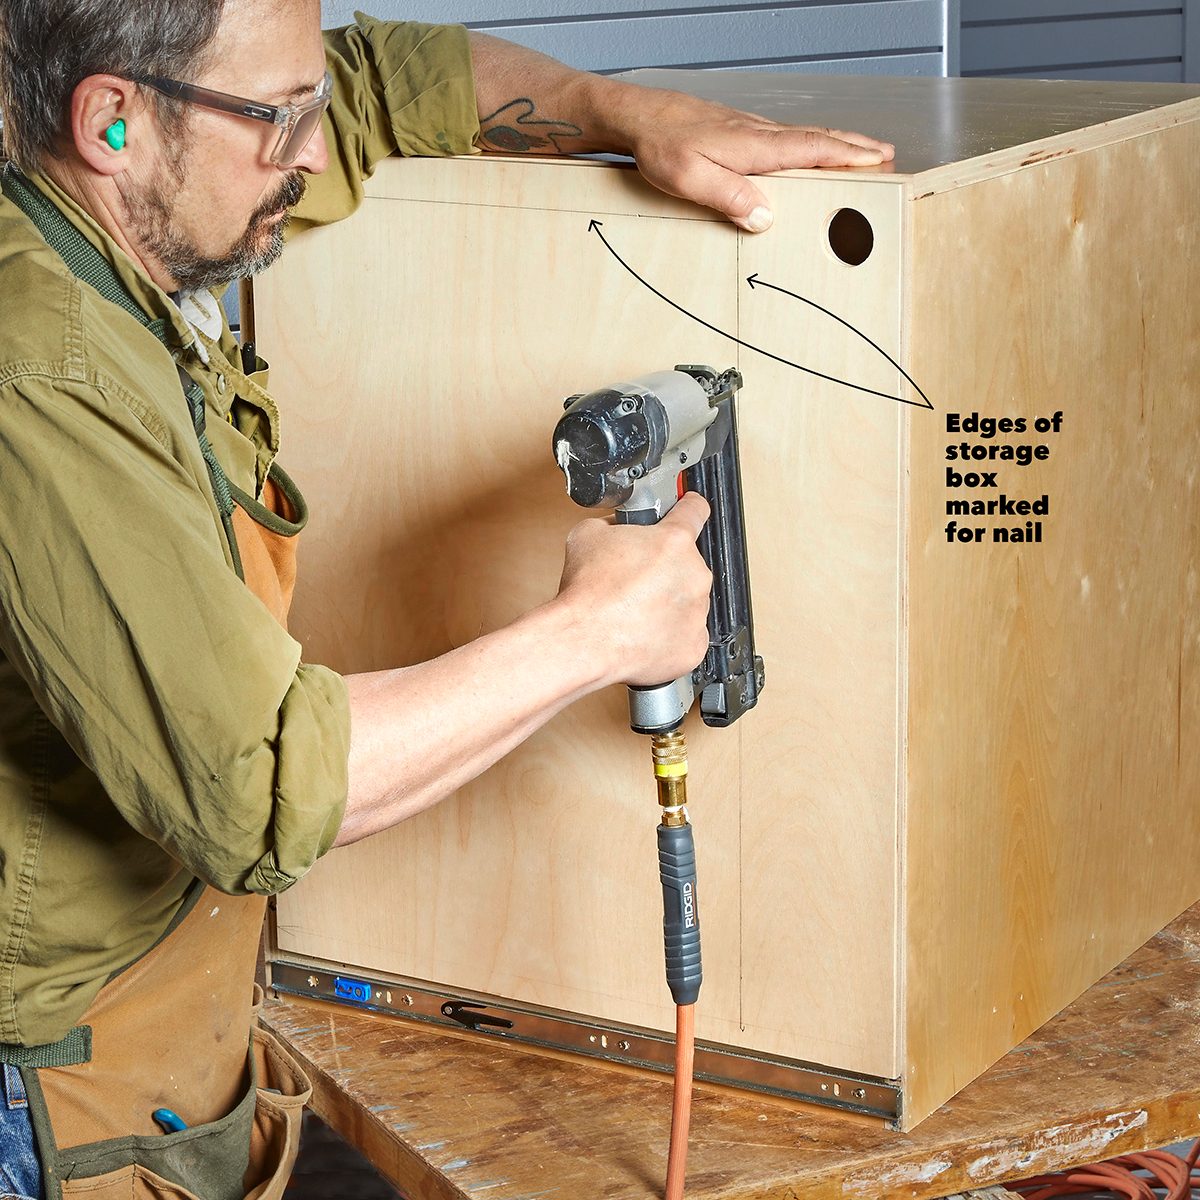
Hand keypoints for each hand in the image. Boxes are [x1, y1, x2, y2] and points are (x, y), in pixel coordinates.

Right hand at [555, 492, 712, 687]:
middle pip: (686, 564)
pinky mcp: (694, 646)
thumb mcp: (588, 534)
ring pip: (687, 600)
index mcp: (674, 542)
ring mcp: (697, 613)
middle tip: (635, 580)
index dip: (688, 507)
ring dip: (667, 602)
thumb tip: (619, 527)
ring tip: (634, 610)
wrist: (583, 641)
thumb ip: (614, 524)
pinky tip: (642, 631)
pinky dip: (668, 634)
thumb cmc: (586, 594)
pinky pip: (686, 634)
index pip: (695, 510)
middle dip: (664, 568)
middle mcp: (694, 575)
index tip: (688, 509)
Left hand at [619, 86, 894, 232]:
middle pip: (817, 139)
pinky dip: (810, 145)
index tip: (879, 160)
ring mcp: (751, 132)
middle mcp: (759, 135)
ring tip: (862, 153)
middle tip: (887, 157)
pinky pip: (786, 140)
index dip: (848, 156)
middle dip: (855, 147)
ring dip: (836, 144)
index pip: (813, 149)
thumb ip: (728, 196)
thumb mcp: (689, 178)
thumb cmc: (660, 145)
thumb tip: (764, 217)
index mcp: (755, 146)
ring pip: (804, 138)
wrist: (638, 116)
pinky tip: (809, 153)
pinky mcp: (739, 134)